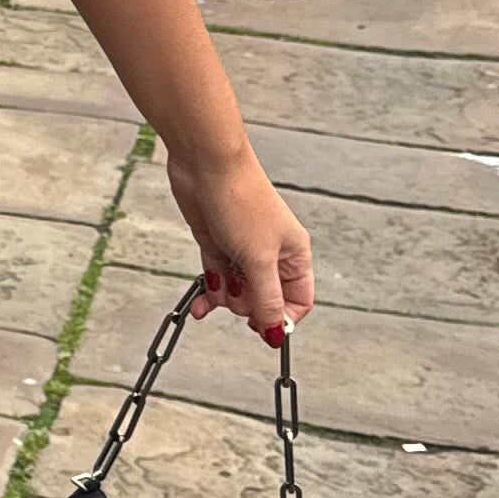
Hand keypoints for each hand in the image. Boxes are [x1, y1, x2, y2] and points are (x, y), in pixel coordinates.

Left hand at [164, 143, 312, 345]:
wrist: (206, 165)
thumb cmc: (241, 200)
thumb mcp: (258, 259)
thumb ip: (267, 298)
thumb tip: (276, 333)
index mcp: (294, 255)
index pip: (298, 300)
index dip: (282, 318)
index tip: (261, 325)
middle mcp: (272, 254)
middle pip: (265, 299)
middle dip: (247, 305)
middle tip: (235, 294)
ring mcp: (242, 249)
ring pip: (238, 290)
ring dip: (225, 299)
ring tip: (213, 293)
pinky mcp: (217, 244)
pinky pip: (216, 278)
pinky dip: (208, 291)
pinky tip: (200, 303)